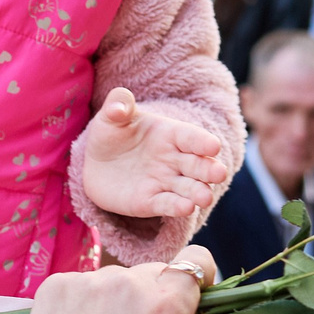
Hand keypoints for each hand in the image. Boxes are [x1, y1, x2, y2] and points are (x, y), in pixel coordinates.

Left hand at [0, 248, 264, 313]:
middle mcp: (127, 280)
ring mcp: (86, 280)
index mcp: (166, 303)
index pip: (199, 262)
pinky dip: (86, 307)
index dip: (199, 286)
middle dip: (158, 299)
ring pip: (120, 279)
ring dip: (120, 303)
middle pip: (159, 272)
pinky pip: (84, 285)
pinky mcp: (54, 285)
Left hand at [79, 89, 229, 221]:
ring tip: (205, 198)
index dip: (203, 141)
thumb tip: (119, 107)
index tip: (214, 146)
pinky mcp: (151, 202)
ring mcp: (165, 182)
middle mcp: (174, 160)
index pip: (192, 137)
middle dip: (209, 170)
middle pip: (198, 165)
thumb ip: (118, 106)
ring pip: (189, 188)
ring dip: (199, 193)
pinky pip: (167, 204)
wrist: (94, 163)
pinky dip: (177, 207)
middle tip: (219, 173)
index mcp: (171, 134)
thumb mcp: (111, 117)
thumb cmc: (110, 134)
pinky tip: (186, 208)